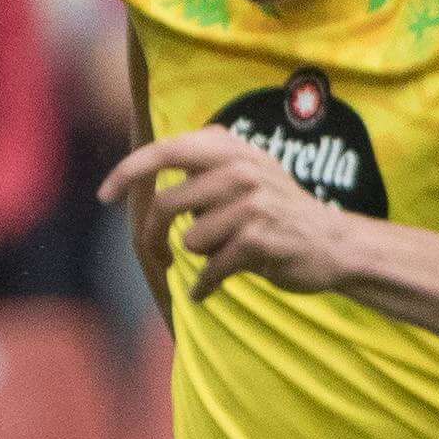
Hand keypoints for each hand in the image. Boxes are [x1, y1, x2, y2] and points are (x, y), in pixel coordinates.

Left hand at [114, 125, 365, 303]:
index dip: (126, 172)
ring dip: (201, 256)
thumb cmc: (281, 211)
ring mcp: (252, 204)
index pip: (164, 151)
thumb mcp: (250, 169)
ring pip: (192, 240)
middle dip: (154, 236)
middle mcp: (242, 170)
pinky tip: (208, 290)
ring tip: (226, 255)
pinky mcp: (258, 240)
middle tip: (158, 254)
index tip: (103, 195)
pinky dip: (204, 286)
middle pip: (168, 204)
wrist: (334, 244)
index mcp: (232, 149)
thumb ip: (208, 160)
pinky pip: (211, 268)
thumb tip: (148, 160)